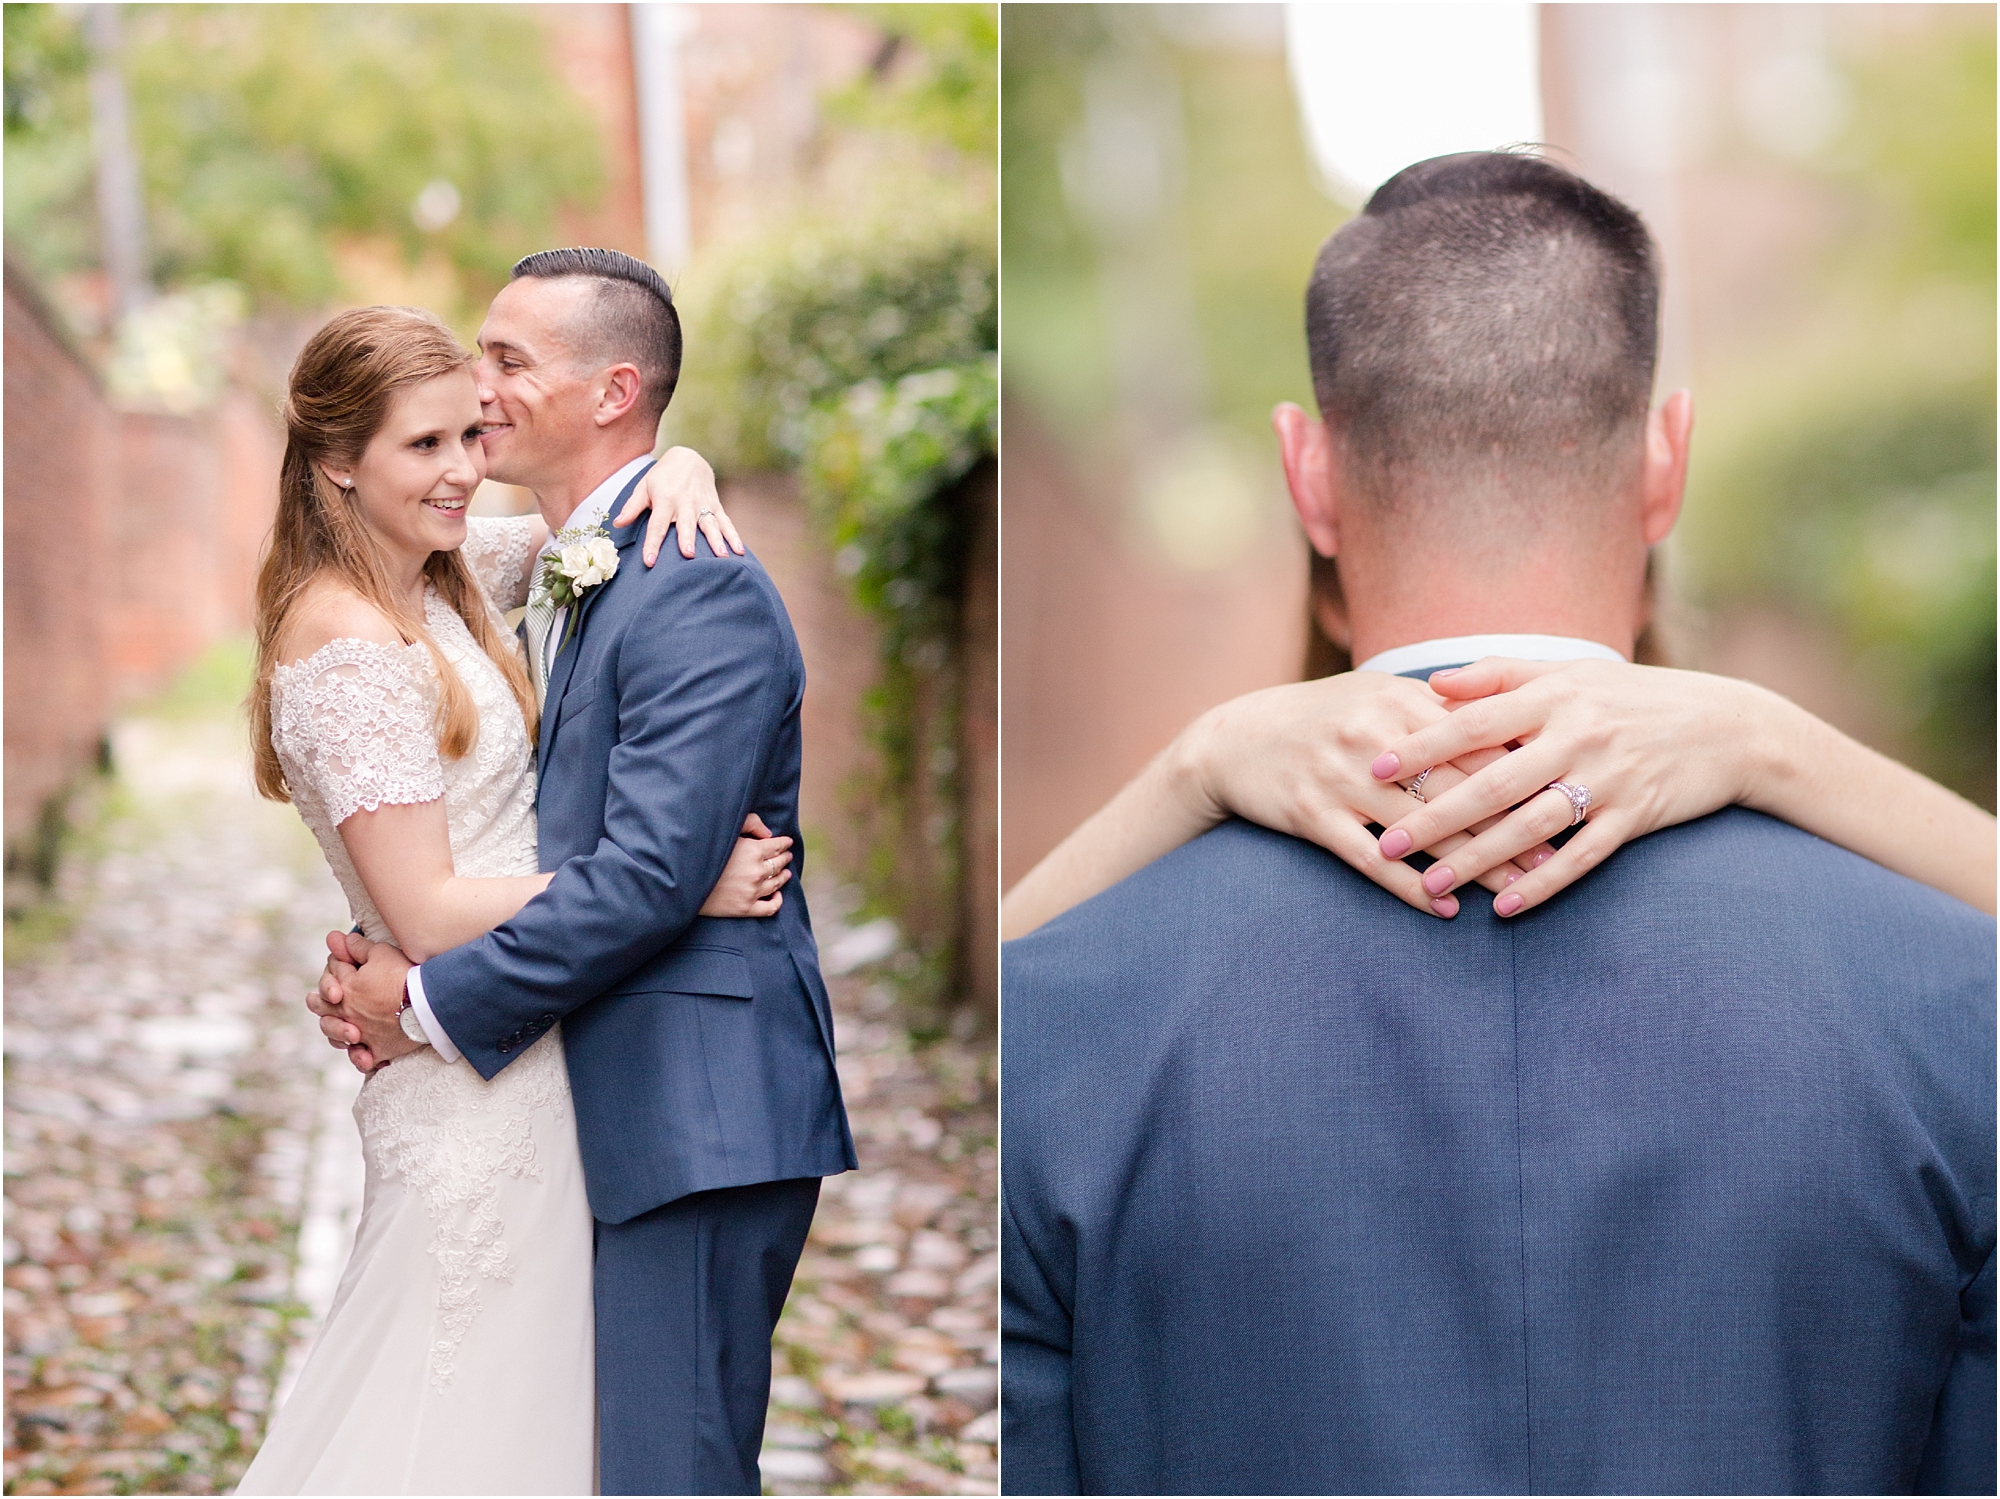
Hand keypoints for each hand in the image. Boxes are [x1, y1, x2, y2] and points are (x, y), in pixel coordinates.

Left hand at [312, 930, 422, 1069]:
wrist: (428, 1004)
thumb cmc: (404, 975)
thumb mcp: (381, 953)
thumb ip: (357, 947)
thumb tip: (337, 939)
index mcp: (344, 988)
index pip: (334, 971)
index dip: (339, 960)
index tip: (345, 954)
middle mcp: (347, 1013)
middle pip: (321, 1007)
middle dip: (320, 1000)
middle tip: (324, 998)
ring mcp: (360, 1033)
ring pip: (335, 1036)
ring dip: (336, 1030)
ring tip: (344, 1025)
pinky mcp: (378, 1050)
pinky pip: (362, 1059)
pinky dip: (360, 1058)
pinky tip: (362, 1052)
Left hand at [611, 446, 743, 565]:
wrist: (688, 458)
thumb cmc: (662, 477)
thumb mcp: (644, 487)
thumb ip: (632, 506)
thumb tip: (617, 524)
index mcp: (665, 500)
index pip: (657, 525)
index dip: (652, 543)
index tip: (649, 561)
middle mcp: (685, 503)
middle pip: (686, 524)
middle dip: (687, 538)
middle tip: (688, 554)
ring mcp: (703, 504)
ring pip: (710, 524)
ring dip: (716, 540)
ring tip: (722, 556)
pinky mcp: (715, 505)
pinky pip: (725, 522)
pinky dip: (733, 535)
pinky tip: (739, 551)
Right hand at [699, 813, 791, 917]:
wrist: (684, 881)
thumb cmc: (703, 851)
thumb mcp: (727, 830)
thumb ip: (750, 823)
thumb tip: (769, 834)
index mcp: (753, 850)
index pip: (778, 846)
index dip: (784, 843)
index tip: (787, 842)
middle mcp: (757, 871)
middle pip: (779, 863)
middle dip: (785, 857)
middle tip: (786, 855)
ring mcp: (752, 891)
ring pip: (777, 883)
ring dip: (784, 875)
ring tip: (785, 872)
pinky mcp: (746, 908)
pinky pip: (771, 907)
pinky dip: (778, 900)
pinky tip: (777, 894)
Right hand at [1181, 673, 1554, 917]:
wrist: (1234, 740)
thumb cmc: (1320, 718)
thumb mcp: (1375, 694)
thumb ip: (1438, 705)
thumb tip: (1514, 718)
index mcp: (1398, 701)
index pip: (1476, 740)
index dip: (1526, 771)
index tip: (1570, 795)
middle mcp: (1373, 737)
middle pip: (1458, 787)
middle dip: (1513, 823)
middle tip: (1559, 854)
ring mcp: (1340, 778)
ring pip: (1420, 829)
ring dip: (1472, 864)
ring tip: (1515, 889)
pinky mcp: (1311, 816)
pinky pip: (1370, 860)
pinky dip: (1409, 887)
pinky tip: (1443, 909)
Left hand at [1368, 657, 1757, 916]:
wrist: (1727, 726)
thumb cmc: (1632, 697)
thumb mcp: (1570, 674)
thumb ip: (1499, 676)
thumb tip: (1432, 684)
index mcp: (1555, 696)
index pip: (1474, 722)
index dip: (1423, 745)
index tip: (1375, 765)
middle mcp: (1578, 736)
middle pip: (1494, 781)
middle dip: (1436, 815)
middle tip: (1386, 842)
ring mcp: (1608, 778)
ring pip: (1531, 826)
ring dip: (1479, 859)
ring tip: (1432, 882)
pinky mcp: (1636, 816)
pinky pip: (1582, 857)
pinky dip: (1544, 883)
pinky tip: (1506, 907)